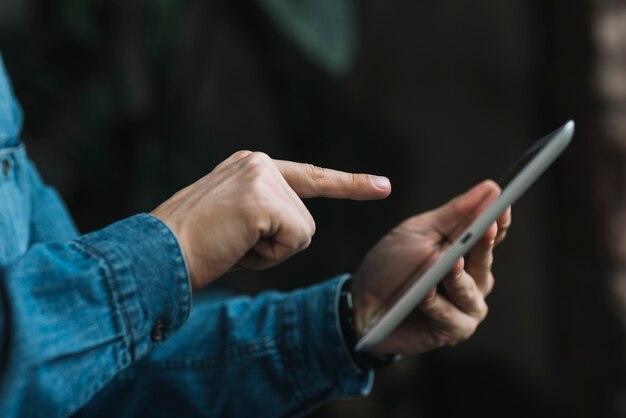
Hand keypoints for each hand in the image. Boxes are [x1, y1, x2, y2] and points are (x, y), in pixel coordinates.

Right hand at [152, 151, 391, 288]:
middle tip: (233, 243)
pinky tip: (236, 245)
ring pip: (303, 231)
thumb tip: (297, 229)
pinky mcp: (261, 197)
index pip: (310, 176)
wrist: (156, 256)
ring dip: (271, 251)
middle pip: (306, 218)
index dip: (348, 184)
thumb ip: (266, 214)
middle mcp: (257, 163)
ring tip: (232, 244)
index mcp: (250, 167)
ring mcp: (260, 177)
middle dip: (277, 244)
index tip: (383, 186)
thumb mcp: (233, 221)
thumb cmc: (192, 248)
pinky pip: (295, 240)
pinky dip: (269, 256)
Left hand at [352, 180, 510, 354]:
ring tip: (447, 263)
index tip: (503, 204)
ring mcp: (465, 307)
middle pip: (484, 260)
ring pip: (470, 290)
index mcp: (465, 251)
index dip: (499, 219)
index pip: (491, 234)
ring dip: (456, 277)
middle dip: (484, 243)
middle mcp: (472, 280)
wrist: (361, 304)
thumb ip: (455, 214)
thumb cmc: (391, 265)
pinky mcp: (452, 330)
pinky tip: (424, 293)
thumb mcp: (419, 232)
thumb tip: (491, 189)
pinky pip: (450, 315)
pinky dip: (435, 303)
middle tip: (485, 227)